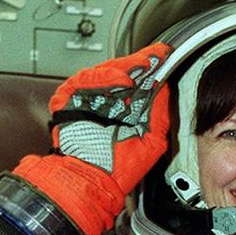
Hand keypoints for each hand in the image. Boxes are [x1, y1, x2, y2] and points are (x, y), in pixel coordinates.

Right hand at [49, 43, 171, 195]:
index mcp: (125, 112)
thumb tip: (166, 89)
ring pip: (106, 72)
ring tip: (144, 64)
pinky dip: (106, 77)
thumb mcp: (152, 140)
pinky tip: (123, 79)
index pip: (139, 83)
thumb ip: (159, 114)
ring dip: (127, 67)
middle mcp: (107, 104)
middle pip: (123, 73)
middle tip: (157, 54)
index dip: (152, 68)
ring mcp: (87, 99)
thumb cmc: (118, 169)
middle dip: (141, 63)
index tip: (165, 56)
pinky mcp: (69, 97)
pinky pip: (87, 80)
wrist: (91, 179)